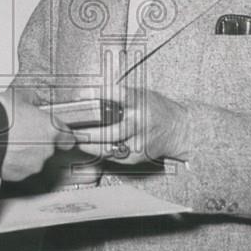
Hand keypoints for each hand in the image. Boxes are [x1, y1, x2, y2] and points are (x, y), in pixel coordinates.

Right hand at [0, 87, 74, 181]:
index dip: (62, 135)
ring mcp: (31, 164)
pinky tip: (2, 151)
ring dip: (24, 152)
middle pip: (47, 147)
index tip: (59, 135)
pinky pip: (18, 168)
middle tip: (21, 131)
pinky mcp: (17, 175)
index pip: (68, 137)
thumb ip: (31, 100)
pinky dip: (13, 162)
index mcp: (51, 129)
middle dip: (36, 141)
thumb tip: (32, 99)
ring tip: (8, 141)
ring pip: (32, 159)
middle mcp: (45, 150)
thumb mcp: (18, 96)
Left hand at [73, 87, 190, 164]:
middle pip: (109, 130)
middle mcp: (139, 122)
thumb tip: (85, 95)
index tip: (82, 96)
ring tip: (75, 139)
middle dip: (87, 131)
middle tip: (72, 129)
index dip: (99, 95)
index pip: (119, 95)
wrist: (178, 129)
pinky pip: (113, 155)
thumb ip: (116, 95)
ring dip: (88, 144)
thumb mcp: (140, 94)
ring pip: (108, 147)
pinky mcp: (137, 155)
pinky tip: (88, 147)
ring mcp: (138, 141)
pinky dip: (98, 152)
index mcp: (140, 102)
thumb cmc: (155, 108)